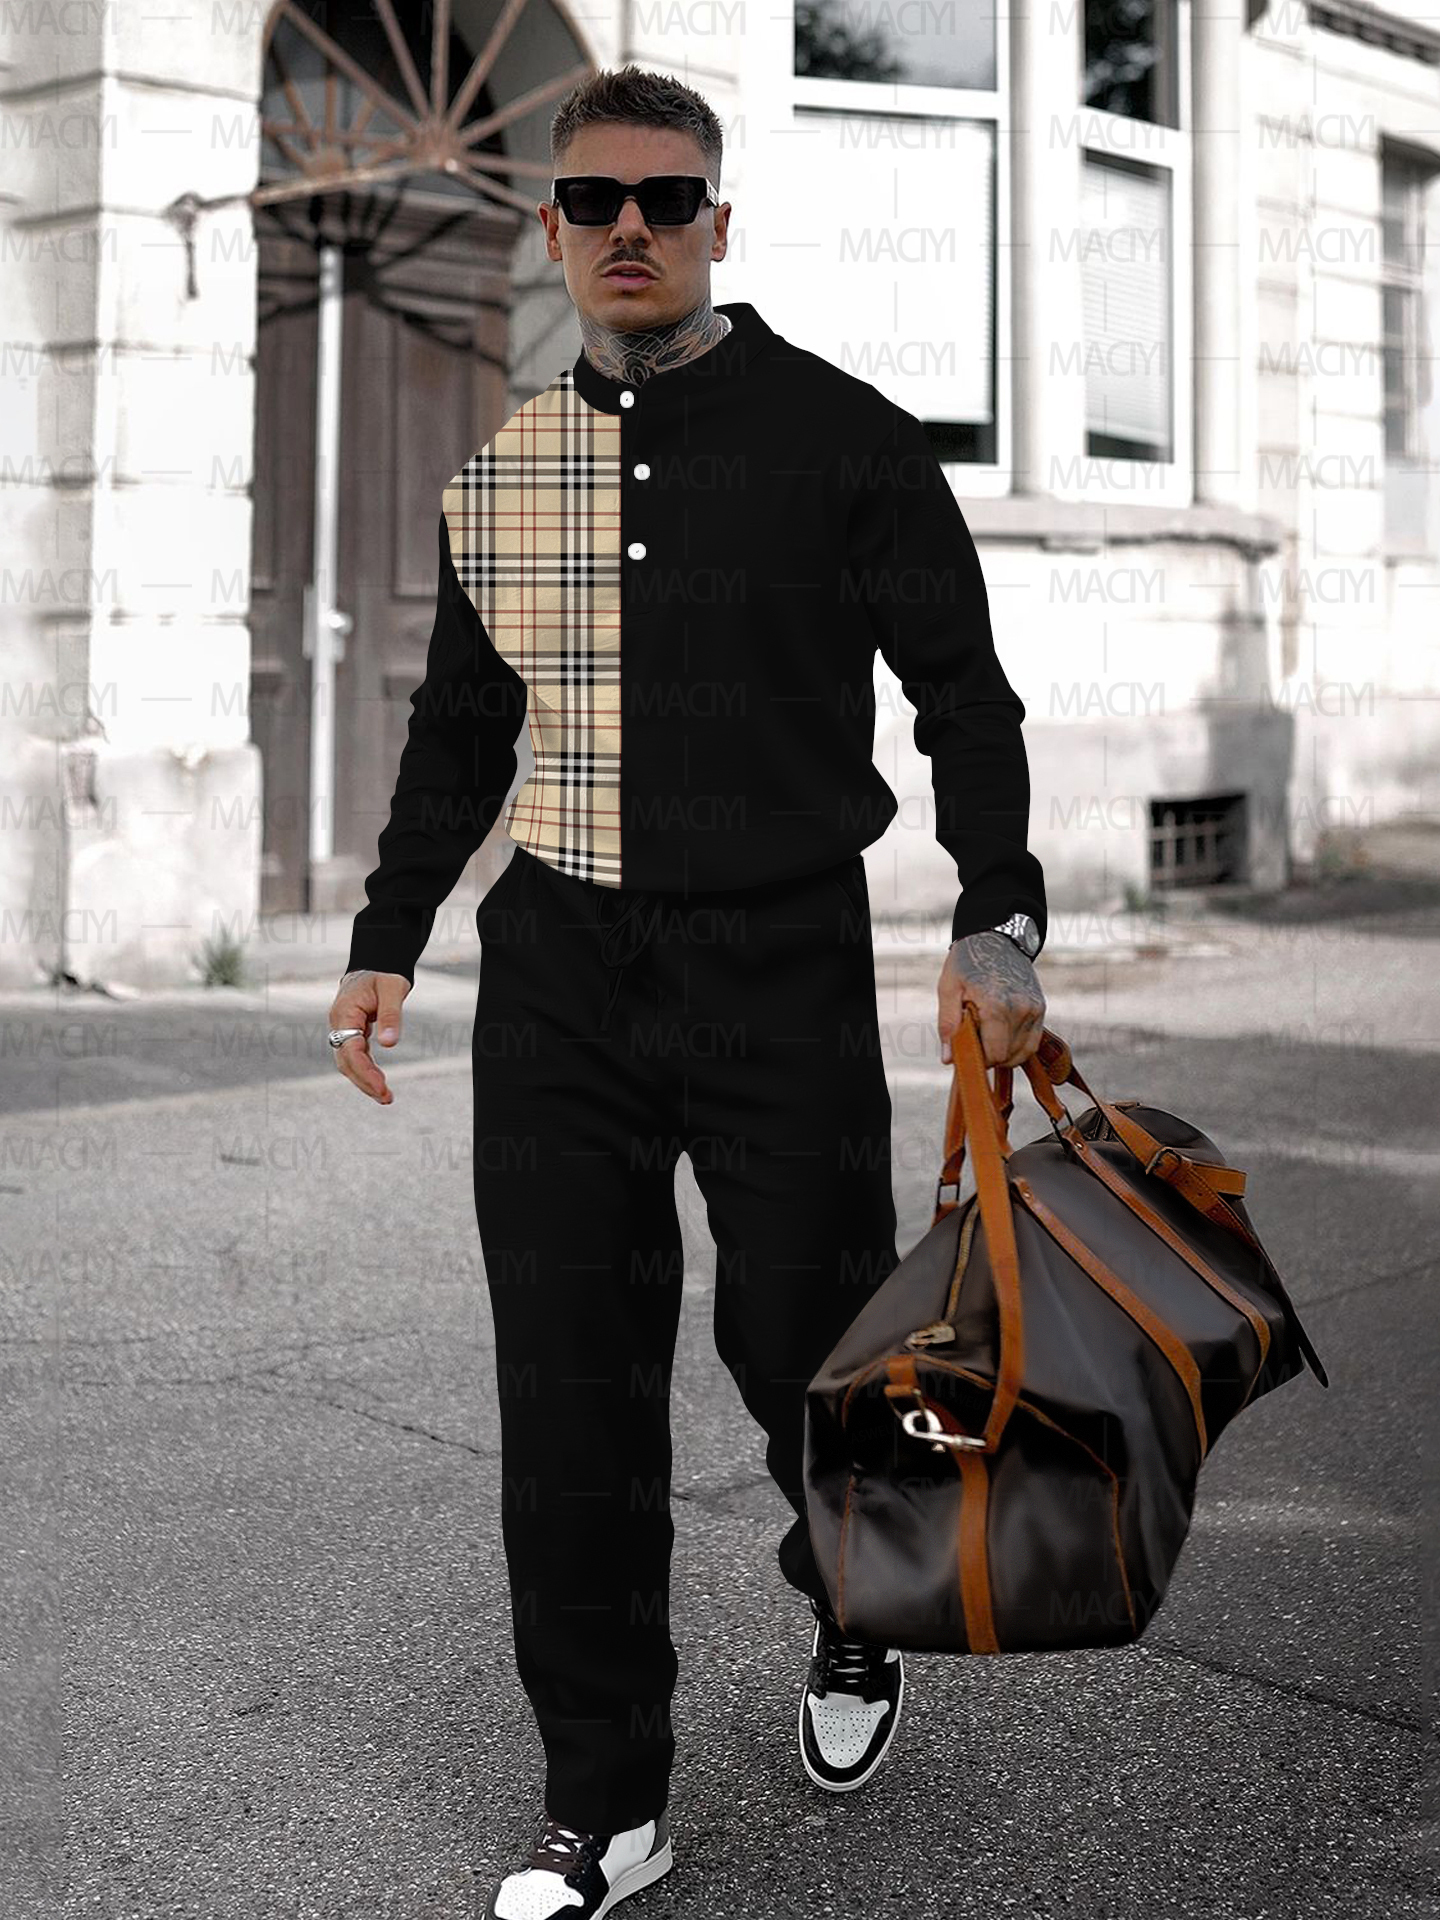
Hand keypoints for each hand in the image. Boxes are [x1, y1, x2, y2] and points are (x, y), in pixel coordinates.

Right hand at [329, 967, 410, 1103]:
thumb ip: (390, 1015)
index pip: (350, 1049)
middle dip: (364, 1082)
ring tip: (385, 1097)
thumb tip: (389, 1045)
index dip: (365, 1070)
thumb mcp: (392, 989)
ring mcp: (342, 1030)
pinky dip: (366, 1071)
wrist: (376, 964)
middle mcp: (338, 1024)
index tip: (382, 1086)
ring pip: (348, 1062)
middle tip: (386, 1098)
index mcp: (344, 1013)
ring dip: (364, 1081)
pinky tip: (379, 1084)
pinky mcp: (351, 1034)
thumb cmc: (383, 974)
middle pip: (345, 1061)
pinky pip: (355, 1057)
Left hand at [938, 932, 1045, 1069]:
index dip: (978, 1060)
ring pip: (1022, 1053)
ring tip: (986, 1034)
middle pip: (1008, 1056)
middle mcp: (1021, 1009)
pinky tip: (1001, 1035)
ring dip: (1004, 1053)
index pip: (994, 1054)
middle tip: (974, 1036)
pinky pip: (1032, 1042)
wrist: (995, 937)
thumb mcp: (948, 989)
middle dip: (989, 1055)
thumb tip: (948, 1059)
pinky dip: (1017, 1047)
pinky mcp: (1041, 1008)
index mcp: (997, 1005)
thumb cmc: (968, 962)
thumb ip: (948, 1025)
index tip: (965, 1048)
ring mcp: (1035, 1009)